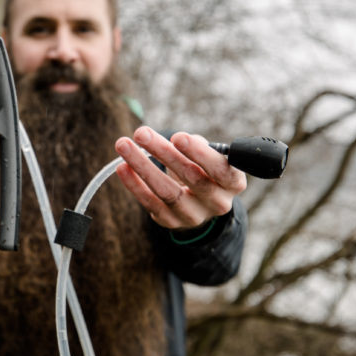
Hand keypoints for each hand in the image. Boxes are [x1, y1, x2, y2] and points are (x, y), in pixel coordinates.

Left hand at [114, 126, 245, 229]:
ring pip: (167, 192)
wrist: (199, 203)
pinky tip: (122, 167)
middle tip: (141, 133)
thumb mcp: (208, 156)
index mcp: (233, 183)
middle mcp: (217, 203)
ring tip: (124, 145)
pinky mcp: (171, 222)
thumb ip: (196, 145)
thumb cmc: (204, 169)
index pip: (221, 169)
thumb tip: (173, 141)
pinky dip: (135, 184)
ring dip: (143, 166)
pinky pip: (151, 203)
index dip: (200, 153)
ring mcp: (194, 216)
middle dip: (164, 153)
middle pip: (192, 178)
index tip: (177, 136)